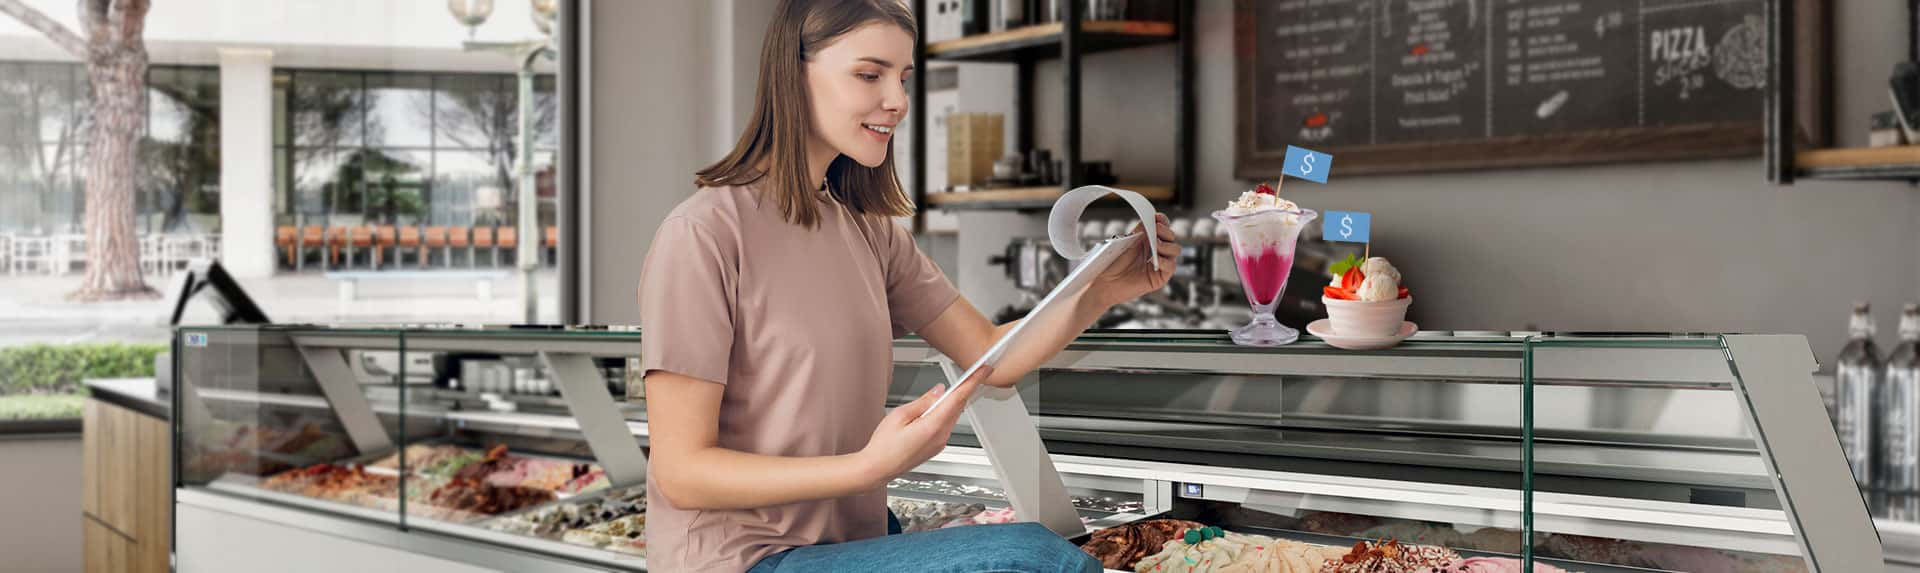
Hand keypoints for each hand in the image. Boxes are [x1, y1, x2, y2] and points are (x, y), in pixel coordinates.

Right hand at [856, 366, 990, 485]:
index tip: (984, 370)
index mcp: (933, 426)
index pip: (958, 398)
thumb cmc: (884, 446)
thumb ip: (923, 401)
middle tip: (974, 373)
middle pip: (958, 406)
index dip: (973, 382)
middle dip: (966, 389)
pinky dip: (947, 412)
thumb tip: (938, 391)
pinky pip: (946, 425)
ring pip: (953, 415)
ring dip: (955, 400)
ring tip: (957, 386)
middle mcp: (941, 436)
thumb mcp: (900, 415)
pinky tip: (942, 406)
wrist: (878, 469)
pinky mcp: (936, 447)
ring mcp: (940, 443)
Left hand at [1089, 213, 1178, 307]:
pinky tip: (1157, 259)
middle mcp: (1156, 251)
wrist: (1104, 282)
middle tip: (1157, 229)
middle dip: (1166, 231)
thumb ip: (1140, 231)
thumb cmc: (1112, 263)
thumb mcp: (1126, 242)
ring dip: (1167, 245)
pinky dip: (1166, 261)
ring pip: (1175, 250)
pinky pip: (1171, 267)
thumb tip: (1151, 218)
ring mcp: (1159, 265)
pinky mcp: (1159, 278)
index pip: (1162, 228)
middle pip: (1171, 237)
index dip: (1163, 221)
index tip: (1158, 217)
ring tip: (1155, 244)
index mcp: (1148, 241)